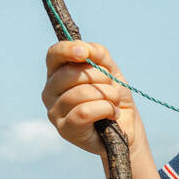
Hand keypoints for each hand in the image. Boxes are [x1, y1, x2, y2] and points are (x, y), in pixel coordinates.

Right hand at [42, 41, 145, 156]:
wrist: (127, 128)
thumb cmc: (115, 99)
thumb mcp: (111, 72)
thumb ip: (99, 55)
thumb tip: (84, 48)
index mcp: (58, 74)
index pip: (54, 55)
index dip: (68, 50)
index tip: (85, 53)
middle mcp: (50, 92)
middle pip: (71, 73)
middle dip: (102, 78)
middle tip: (112, 89)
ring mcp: (55, 112)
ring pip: (81, 93)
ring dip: (108, 96)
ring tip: (114, 103)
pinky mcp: (65, 129)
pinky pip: (84, 112)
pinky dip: (105, 109)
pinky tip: (113, 114)